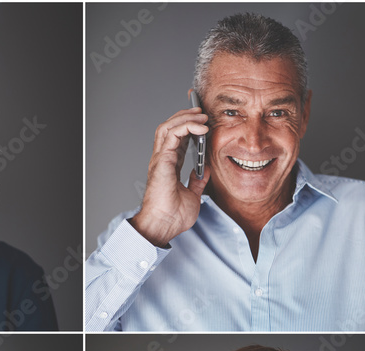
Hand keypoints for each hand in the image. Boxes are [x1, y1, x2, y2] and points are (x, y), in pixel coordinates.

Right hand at [130, 106, 211, 247]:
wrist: (163, 225)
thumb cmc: (172, 216)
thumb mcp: (193, 195)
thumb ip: (197, 181)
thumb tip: (204, 171)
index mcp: (169, 166)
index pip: (176, 138)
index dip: (187, 126)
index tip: (203, 121)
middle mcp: (162, 160)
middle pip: (169, 127)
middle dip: (185, 115)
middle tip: (202, 112)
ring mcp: (160, 159)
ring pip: (168, 126)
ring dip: (185, 117)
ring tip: (201, 115)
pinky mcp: (162, 160)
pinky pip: (172, 134)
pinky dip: (186, 126)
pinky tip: (200, 127)